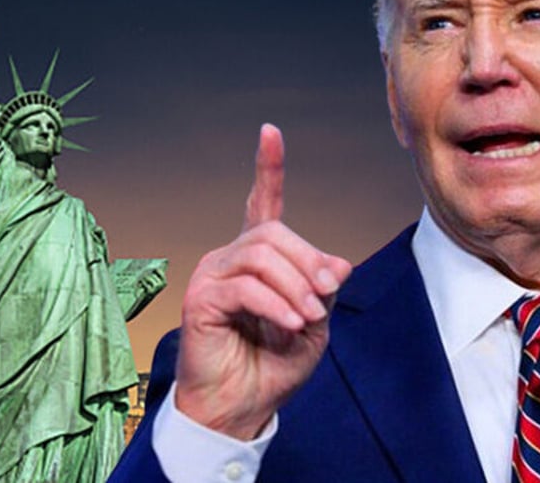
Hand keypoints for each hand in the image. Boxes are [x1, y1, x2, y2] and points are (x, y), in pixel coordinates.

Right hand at [175, 124, 351, 438]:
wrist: (242, 406)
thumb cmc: (275, 364)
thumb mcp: (313, 322)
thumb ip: (322, 288)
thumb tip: (338, 263)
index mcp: (259, 257)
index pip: (263, 203)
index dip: (268, 167)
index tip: (270, 132)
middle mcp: (232, 256)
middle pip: (274, 232)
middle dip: (308, 261)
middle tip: (327, 294)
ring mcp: (213, 273)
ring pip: (262, 255)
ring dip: (295, 286)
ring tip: (308, 318)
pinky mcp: (201, 296)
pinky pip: (246, 286)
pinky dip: (275, 304)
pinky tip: (290, 324)